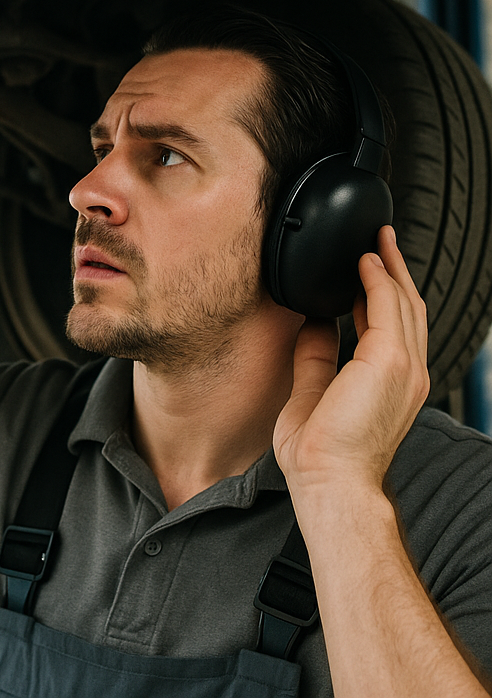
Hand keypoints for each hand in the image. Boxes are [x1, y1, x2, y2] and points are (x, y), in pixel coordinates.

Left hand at [273, 225, 429, 498]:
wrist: (330, 481)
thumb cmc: (322, 454)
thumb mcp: (313, 393)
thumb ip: (317, 356)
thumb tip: (314, 324)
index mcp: (393, 384)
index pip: (396, 327)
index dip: (385, 294)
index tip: (370, 269)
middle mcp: (407, 373)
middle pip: (408, 308)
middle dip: (395, 270)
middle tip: (380, 241)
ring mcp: (402, 367)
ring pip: (403, 302)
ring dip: (389, 266)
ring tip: (376, 241)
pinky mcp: (388, 360)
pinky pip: (387, 306)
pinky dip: (377, 279)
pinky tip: (364, 262)